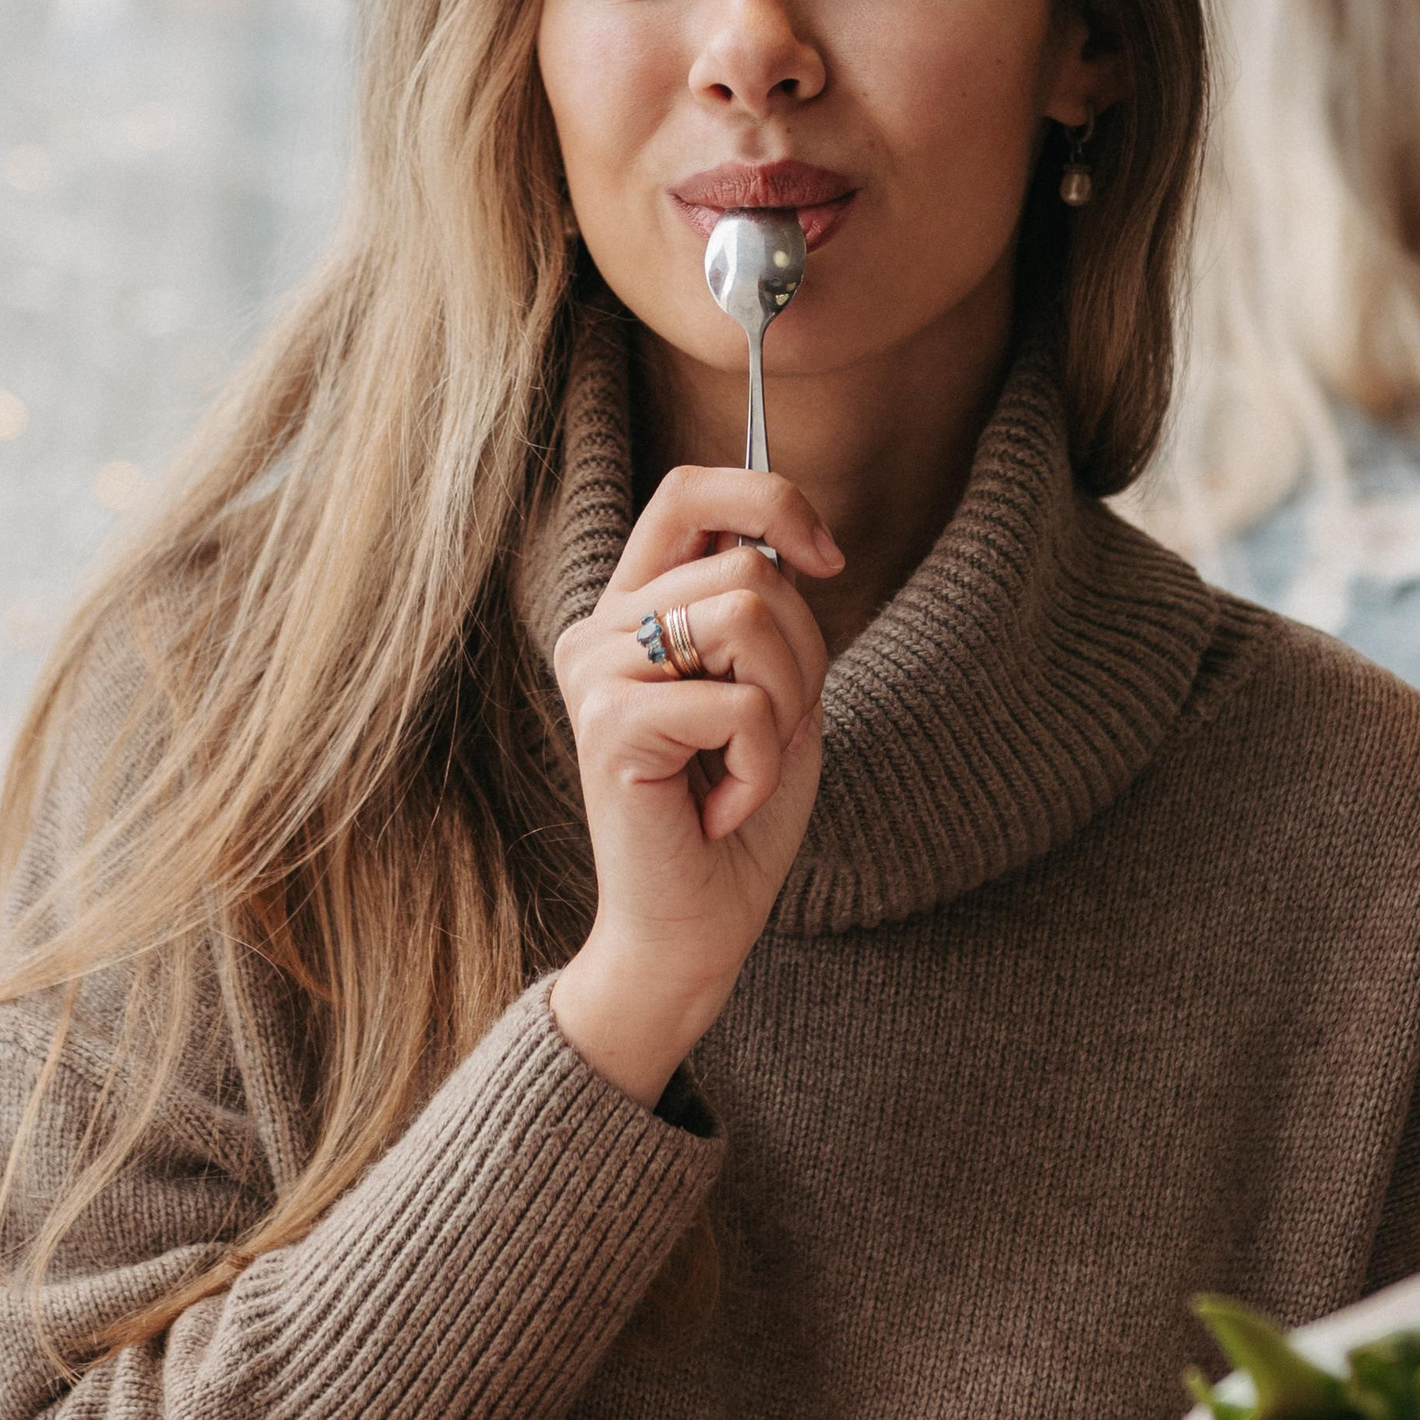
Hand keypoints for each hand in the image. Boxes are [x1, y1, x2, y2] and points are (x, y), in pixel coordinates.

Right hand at [548, 467, 839, 1102]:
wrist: (692, 929)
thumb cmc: (732, 814)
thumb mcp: (771, 692)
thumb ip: (766, 613)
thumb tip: (791, 547)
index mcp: (631, 609)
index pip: (689, 490)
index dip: (771, 499)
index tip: (826, 561)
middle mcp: (598, 629)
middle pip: (745, 564)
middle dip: (803, 651)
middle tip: (771, 733)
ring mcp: (593, 672)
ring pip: (746, 615)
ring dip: (784, 705)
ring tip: (745, 767)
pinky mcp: (609, 725)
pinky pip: (739, 703)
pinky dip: (762, 765)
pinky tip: (725, 808)